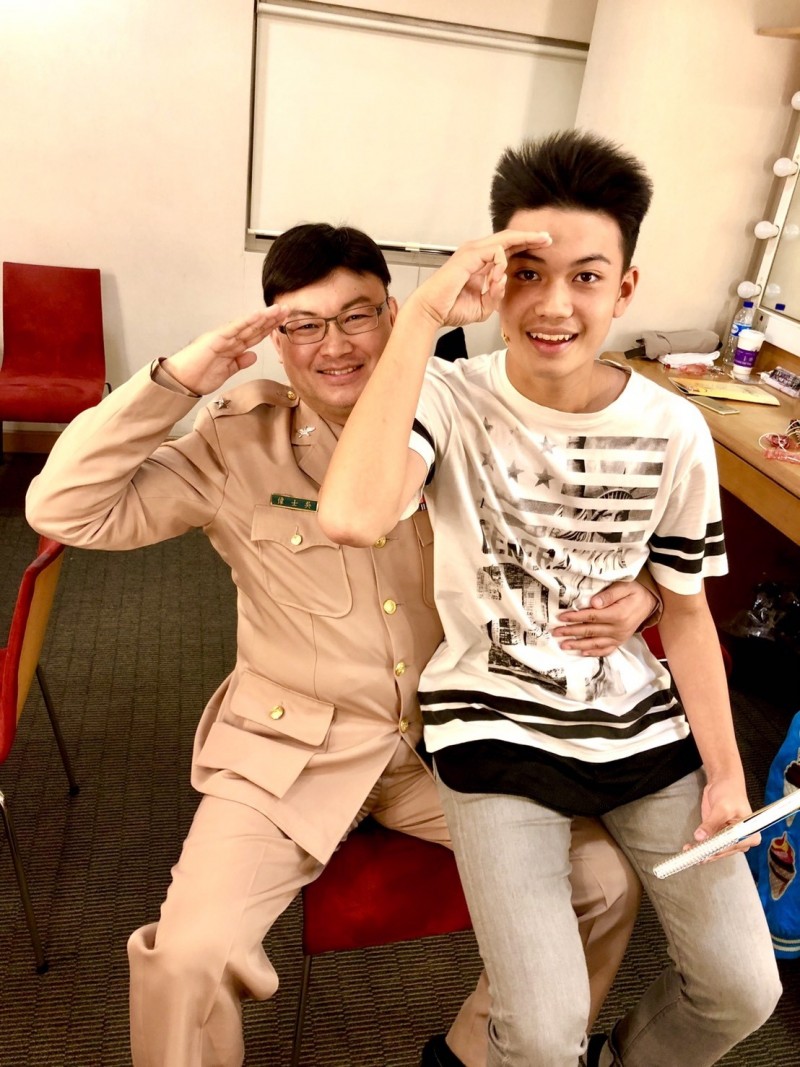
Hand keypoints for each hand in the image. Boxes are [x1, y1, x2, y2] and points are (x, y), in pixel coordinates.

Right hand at [163, 307, 286, 395]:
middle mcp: (229, 338)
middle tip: (287, 309)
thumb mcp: (227, 371)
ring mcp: (223, 337)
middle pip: (254, 327)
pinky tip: (258, 315)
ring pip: (247, 325)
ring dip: (263, 317)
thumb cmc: (200, 376)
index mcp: (232, 347)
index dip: (269, 328)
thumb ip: (239, 362)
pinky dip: (246, 321)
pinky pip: (234, 329)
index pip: (255, 335)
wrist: (182, 381)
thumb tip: (253, 355)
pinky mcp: (216, 339)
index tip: (283, 321)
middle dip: (271, 319)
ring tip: (278, 310)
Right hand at [407, 230, 550, 329]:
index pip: (507, 249)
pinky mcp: (468, 256)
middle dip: (530, 236)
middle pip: (508, 239)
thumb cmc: (451, 308)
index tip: (544, 247)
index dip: (525, 246)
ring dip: (524, 240)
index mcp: (480, 263)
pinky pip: (494, 252)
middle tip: (548, 237)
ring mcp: (472, 252)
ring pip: (504, 239)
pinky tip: (500, 275)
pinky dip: (502, 262)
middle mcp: (476, 253)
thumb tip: (504, 279)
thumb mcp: (484, 306)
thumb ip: (497, 293)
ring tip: (542, 242)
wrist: (432, 311)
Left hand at [552, 580, 657, 655]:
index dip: (575, 617)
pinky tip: (582, 652)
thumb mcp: (624, 587)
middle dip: (571, 632)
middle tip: (556, 632)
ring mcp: (619, 637)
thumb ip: (609, 595)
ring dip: (578, 645)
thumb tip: (593, 603)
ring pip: (595, 643)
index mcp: (618, 614)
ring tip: (563, 645)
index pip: (591, 617)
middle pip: (590, 631)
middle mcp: (618, 629)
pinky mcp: (620, 641)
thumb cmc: (635, 591)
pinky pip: (606, 650)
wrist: (650, 602)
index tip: (561, 617)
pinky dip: (594, 652)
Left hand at [692, 776, 758, 861]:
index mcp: (750, 834)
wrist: (723, 782)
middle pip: (723, 851)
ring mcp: (729, 838)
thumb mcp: (721, 808)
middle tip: (693, 854)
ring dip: (702, 851)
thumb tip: (701, 836)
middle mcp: (741, 840)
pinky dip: (700, 847)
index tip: (704, 854)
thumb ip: (711, 823)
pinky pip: (710, 844)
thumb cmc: (730, 792)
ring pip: (715, 850)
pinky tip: (690, 848)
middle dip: (708, 853)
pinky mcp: (719, 835)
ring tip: (689, 851)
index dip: (718, 850)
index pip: (732, 846)